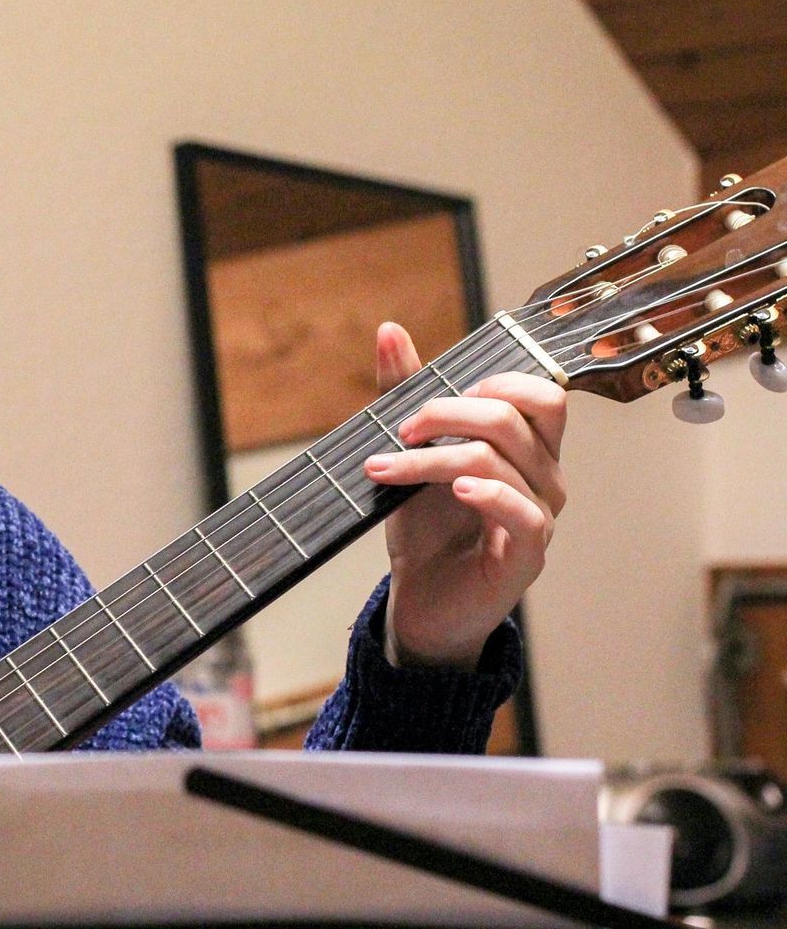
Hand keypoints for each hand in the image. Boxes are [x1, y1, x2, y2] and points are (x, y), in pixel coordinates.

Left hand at [366, 322, 567, 669]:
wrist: (422, 598)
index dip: (493, 381)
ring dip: (429, 457)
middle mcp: (544, 477)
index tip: (433, 396)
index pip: (542, 394)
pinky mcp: (528, 554)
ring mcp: (540, 515)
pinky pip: (521, 511)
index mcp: (528, 448)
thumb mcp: (411, 451)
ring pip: (496, 460)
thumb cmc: (427, 527)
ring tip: (384, 468)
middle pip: (514, 417)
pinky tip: (453, 491)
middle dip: (447, 411)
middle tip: (400, 428)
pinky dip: (485, 493)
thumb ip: (406, 391)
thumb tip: (389, 330)